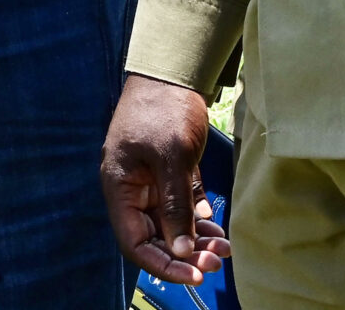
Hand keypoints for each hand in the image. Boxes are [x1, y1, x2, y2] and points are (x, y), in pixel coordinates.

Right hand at [102, 74, 230, 285]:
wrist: (172, 72)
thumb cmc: (164, 109)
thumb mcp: (172, 157)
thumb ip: (175, 205)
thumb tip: (182, 249)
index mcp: (120, 186)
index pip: (134, 242)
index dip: (162, 264)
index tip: (194, 272)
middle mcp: (132, 190)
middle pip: (154, 238)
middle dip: (185, 253)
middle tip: (217, 260)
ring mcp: (150, 183)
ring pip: (171, 226)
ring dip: (195, 240)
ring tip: (223, 247)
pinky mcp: (168, 175)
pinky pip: (181, 209)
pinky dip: (198, 221)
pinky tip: (216, 228)